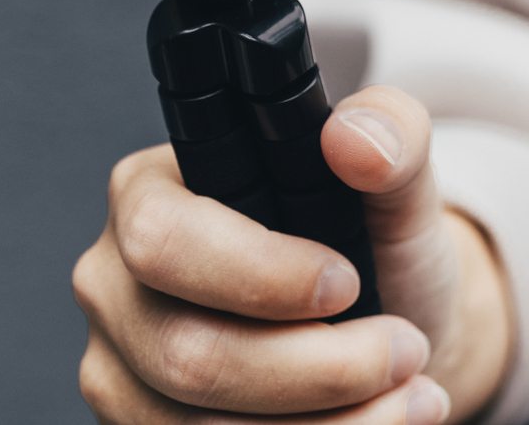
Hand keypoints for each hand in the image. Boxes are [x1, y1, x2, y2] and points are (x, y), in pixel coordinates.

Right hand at [73, 85, 514, 422]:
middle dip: (317, 369)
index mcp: (149, 193)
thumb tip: (354, 138)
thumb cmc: (370, 243)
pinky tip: (380, 423)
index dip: (258, 274)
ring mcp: (121, 372)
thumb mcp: (397, 180)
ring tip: (414, 393)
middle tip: (405, 350)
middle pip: (188, 356)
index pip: (164, 238)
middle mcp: (115, 285)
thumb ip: (392, 132)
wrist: (385, 326)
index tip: (347, 285)